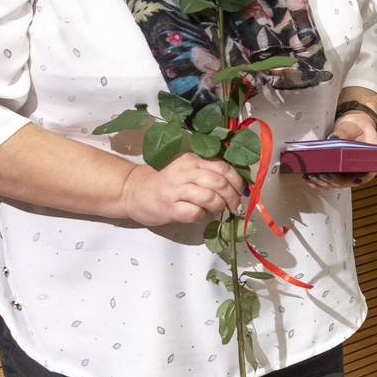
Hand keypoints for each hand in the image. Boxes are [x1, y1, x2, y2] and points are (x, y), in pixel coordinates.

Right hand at [117, 153, 240, 225]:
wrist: (134, 191)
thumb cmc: (165, 182)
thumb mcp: (187, 170)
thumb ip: (207, 173)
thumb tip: (234, 186)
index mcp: (193, 160)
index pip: (223, 168)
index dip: (237, 181)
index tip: (243, 192)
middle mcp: (185, 172)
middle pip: (219, 183)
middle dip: (233, 196)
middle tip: (236, 206)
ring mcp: (176, 190)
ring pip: (210, 197)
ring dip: (220, 206)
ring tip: (219, 210)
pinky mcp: (169, 207)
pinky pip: (194, 212)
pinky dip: (202, 216)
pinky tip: (198, 215)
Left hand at [303, 109, 376, 189]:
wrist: (354, 125)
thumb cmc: (358, 125)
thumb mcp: (352, 126)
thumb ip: (344, 132)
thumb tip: (332, 139)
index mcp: (372, 159)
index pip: (365, 175)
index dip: (352, 179)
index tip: (338, 177)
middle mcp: (362, 169)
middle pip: (349, 182)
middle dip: (333, 181)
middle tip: (320, 175)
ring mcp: (350, 172)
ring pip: (338, 183)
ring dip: (325, 182)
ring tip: (312, 176)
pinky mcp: (340, 171)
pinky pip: (331, 180)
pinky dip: (321, 181)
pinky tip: (311, 178)